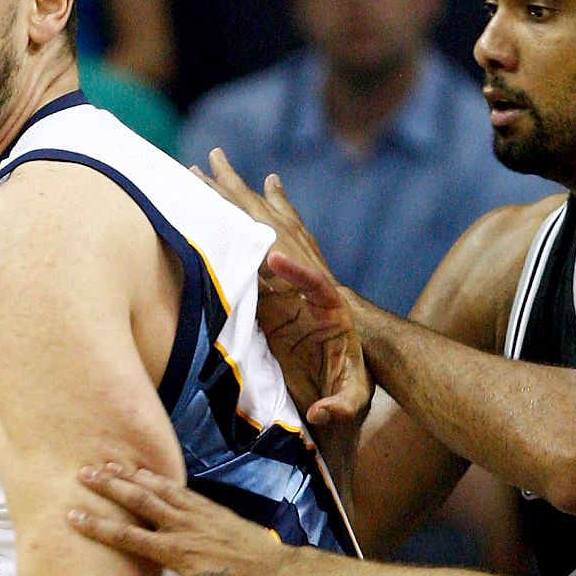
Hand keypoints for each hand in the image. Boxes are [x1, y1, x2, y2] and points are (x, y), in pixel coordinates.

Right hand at [70, 463, 292, 575]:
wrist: (276, 572)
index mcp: (175, 552)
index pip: (128, 537)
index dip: (99, 526)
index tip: (74, 515)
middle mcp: (183, 526)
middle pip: (139, 501)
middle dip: (110, 486)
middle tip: (84, 473)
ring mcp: (197, 513)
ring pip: (158, 489)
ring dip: (131, 476)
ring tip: (107, 465)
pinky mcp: (210, 507)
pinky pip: (179, 488)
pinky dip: (158, 478)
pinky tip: (146, 473)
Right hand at [196, 148, 371, 426]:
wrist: (362, 362)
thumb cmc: (352, 380)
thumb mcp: (354, 399)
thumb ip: (342, 406)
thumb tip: (323, 414)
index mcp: (326, 304)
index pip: (311, 280)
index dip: (293, 269)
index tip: (273, 256)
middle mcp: (311, 275)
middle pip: (278, 230)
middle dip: (244, 200)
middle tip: (213, 166)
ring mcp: (301, 269)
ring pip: (268, 221)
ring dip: (239, 192)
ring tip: (213, 161)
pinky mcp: (293, 275)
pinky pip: (275, 230)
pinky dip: (263, 205)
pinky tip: (264, 181)